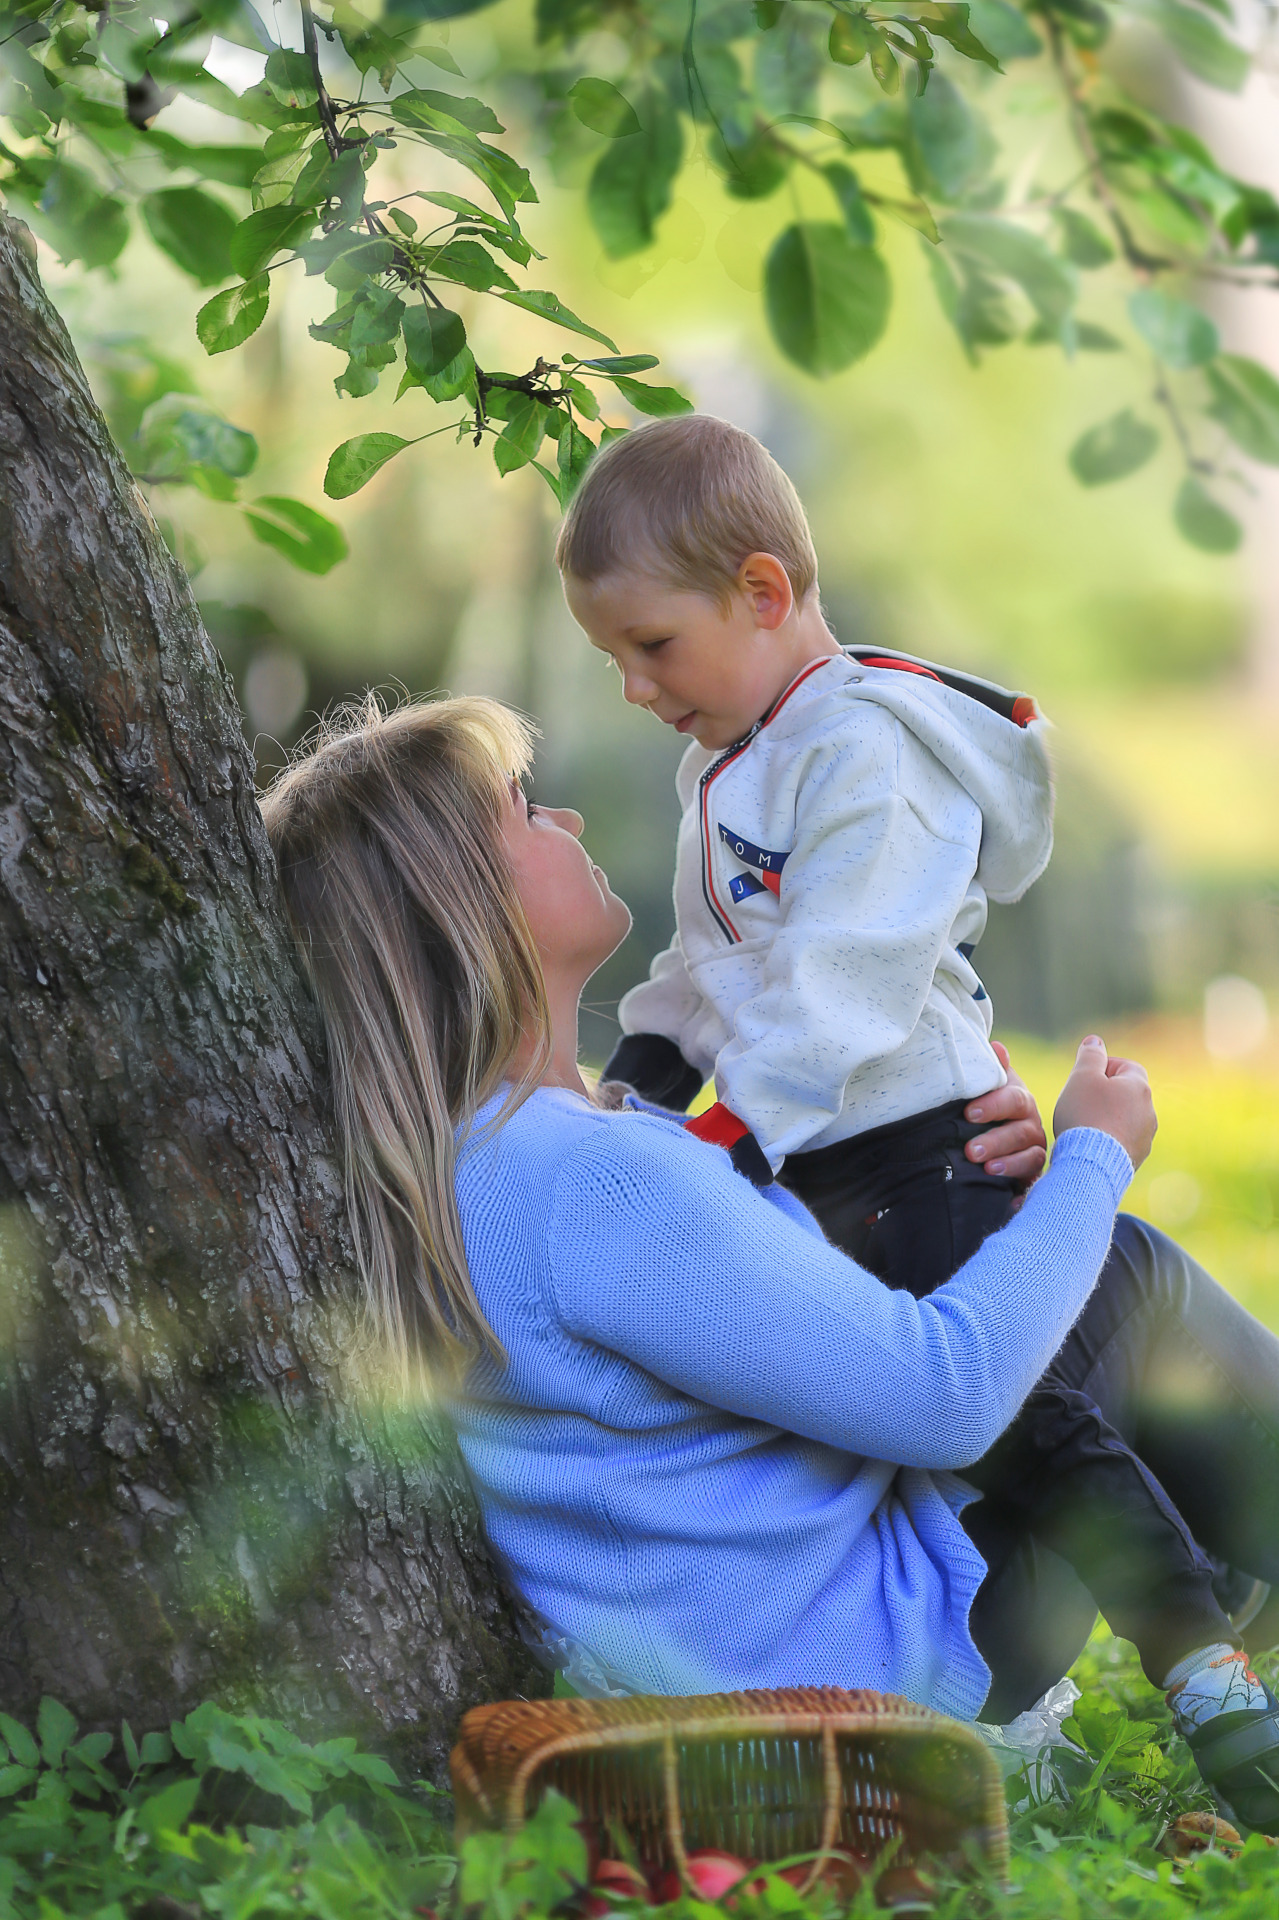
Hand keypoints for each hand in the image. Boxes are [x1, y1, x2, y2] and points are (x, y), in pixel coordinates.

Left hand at [963, 1042, 1047, 1189]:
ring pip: (1029, 1156)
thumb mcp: (988, 1088)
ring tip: (986, 1170)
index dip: (994, 1105)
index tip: (969, 1114)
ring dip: (1008, 1164)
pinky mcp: (1032, 1175)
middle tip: (970, 1151)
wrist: (993, 1139)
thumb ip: (992, 1071)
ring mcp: (1034, 1150)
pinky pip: (1033, 1182)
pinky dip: (1023, 1192)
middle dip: (996, 1140)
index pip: (1013, 1099)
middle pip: (1021, 1131)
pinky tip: (1012, 1199)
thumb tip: (996, 1046)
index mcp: (1019, 1100)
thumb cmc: (986, 1108)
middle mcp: (1030, 1125)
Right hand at [1052, 1035, 1156, 1169]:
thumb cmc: (1085, 1116)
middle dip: (1105, 1094)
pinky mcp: (1137, 1158)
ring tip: (1083, 1125)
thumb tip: (1095, 1041)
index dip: (1103, 1068)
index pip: (1126, 1066)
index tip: (1085, 1078)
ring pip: (1126, 1119)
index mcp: (1139, 1087)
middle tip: (1080, 1101)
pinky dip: (1109, 1138)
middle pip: (1126, 1093)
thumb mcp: (1082, 1077)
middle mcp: (1149, 1111)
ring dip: (1108, 1118)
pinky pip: (1122, 1141)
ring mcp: (1145, 1137)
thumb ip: (1090, 1056)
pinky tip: (1090, 1143)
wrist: (1090, 1164)